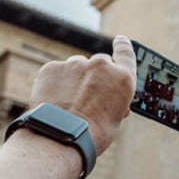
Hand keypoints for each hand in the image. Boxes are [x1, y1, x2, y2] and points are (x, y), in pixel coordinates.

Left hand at [30, 35, 136, 154]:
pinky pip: (57, 73)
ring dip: (75, 80)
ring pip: (76, 68)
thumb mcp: (115, 118)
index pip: (126, 52)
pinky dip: (56, 84)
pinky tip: (55, 101)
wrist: (60, 138)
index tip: (120, 40)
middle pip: (99, 64)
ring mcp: (74, 64)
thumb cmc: (93, 135)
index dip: (123, 45)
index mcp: (122, 78)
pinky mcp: (52, 68)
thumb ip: (114, 99)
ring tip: (69, 104)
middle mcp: (100, 65)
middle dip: (95, 76)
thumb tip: (108, 96)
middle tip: (88, 97)